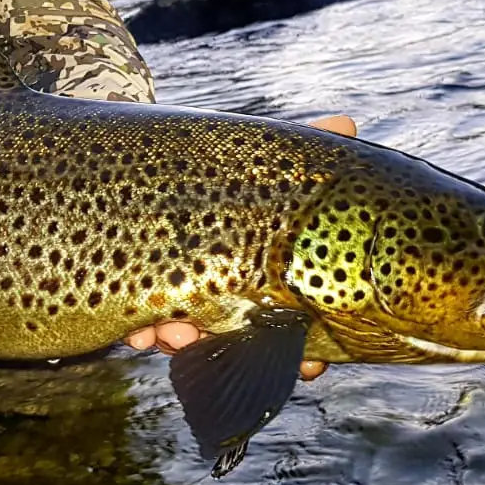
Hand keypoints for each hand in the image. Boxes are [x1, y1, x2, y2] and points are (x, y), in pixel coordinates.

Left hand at [121, 113, 356, 381]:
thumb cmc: (221, 166)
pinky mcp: (144, 299)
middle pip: (242, 340)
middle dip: (236, 347)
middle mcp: (229, 297)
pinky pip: (144, 329)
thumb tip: (345, 122)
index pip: (294, 328)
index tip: (311, 362)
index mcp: (266, 277)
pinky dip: (142, 333)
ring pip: (191, 339)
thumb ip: (300, 146)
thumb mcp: (260, 160)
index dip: (306, 350)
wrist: (148, 160)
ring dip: (183, 342)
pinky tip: (139, 332)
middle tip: (227, 342)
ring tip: (174, 332)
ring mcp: (186, 303)